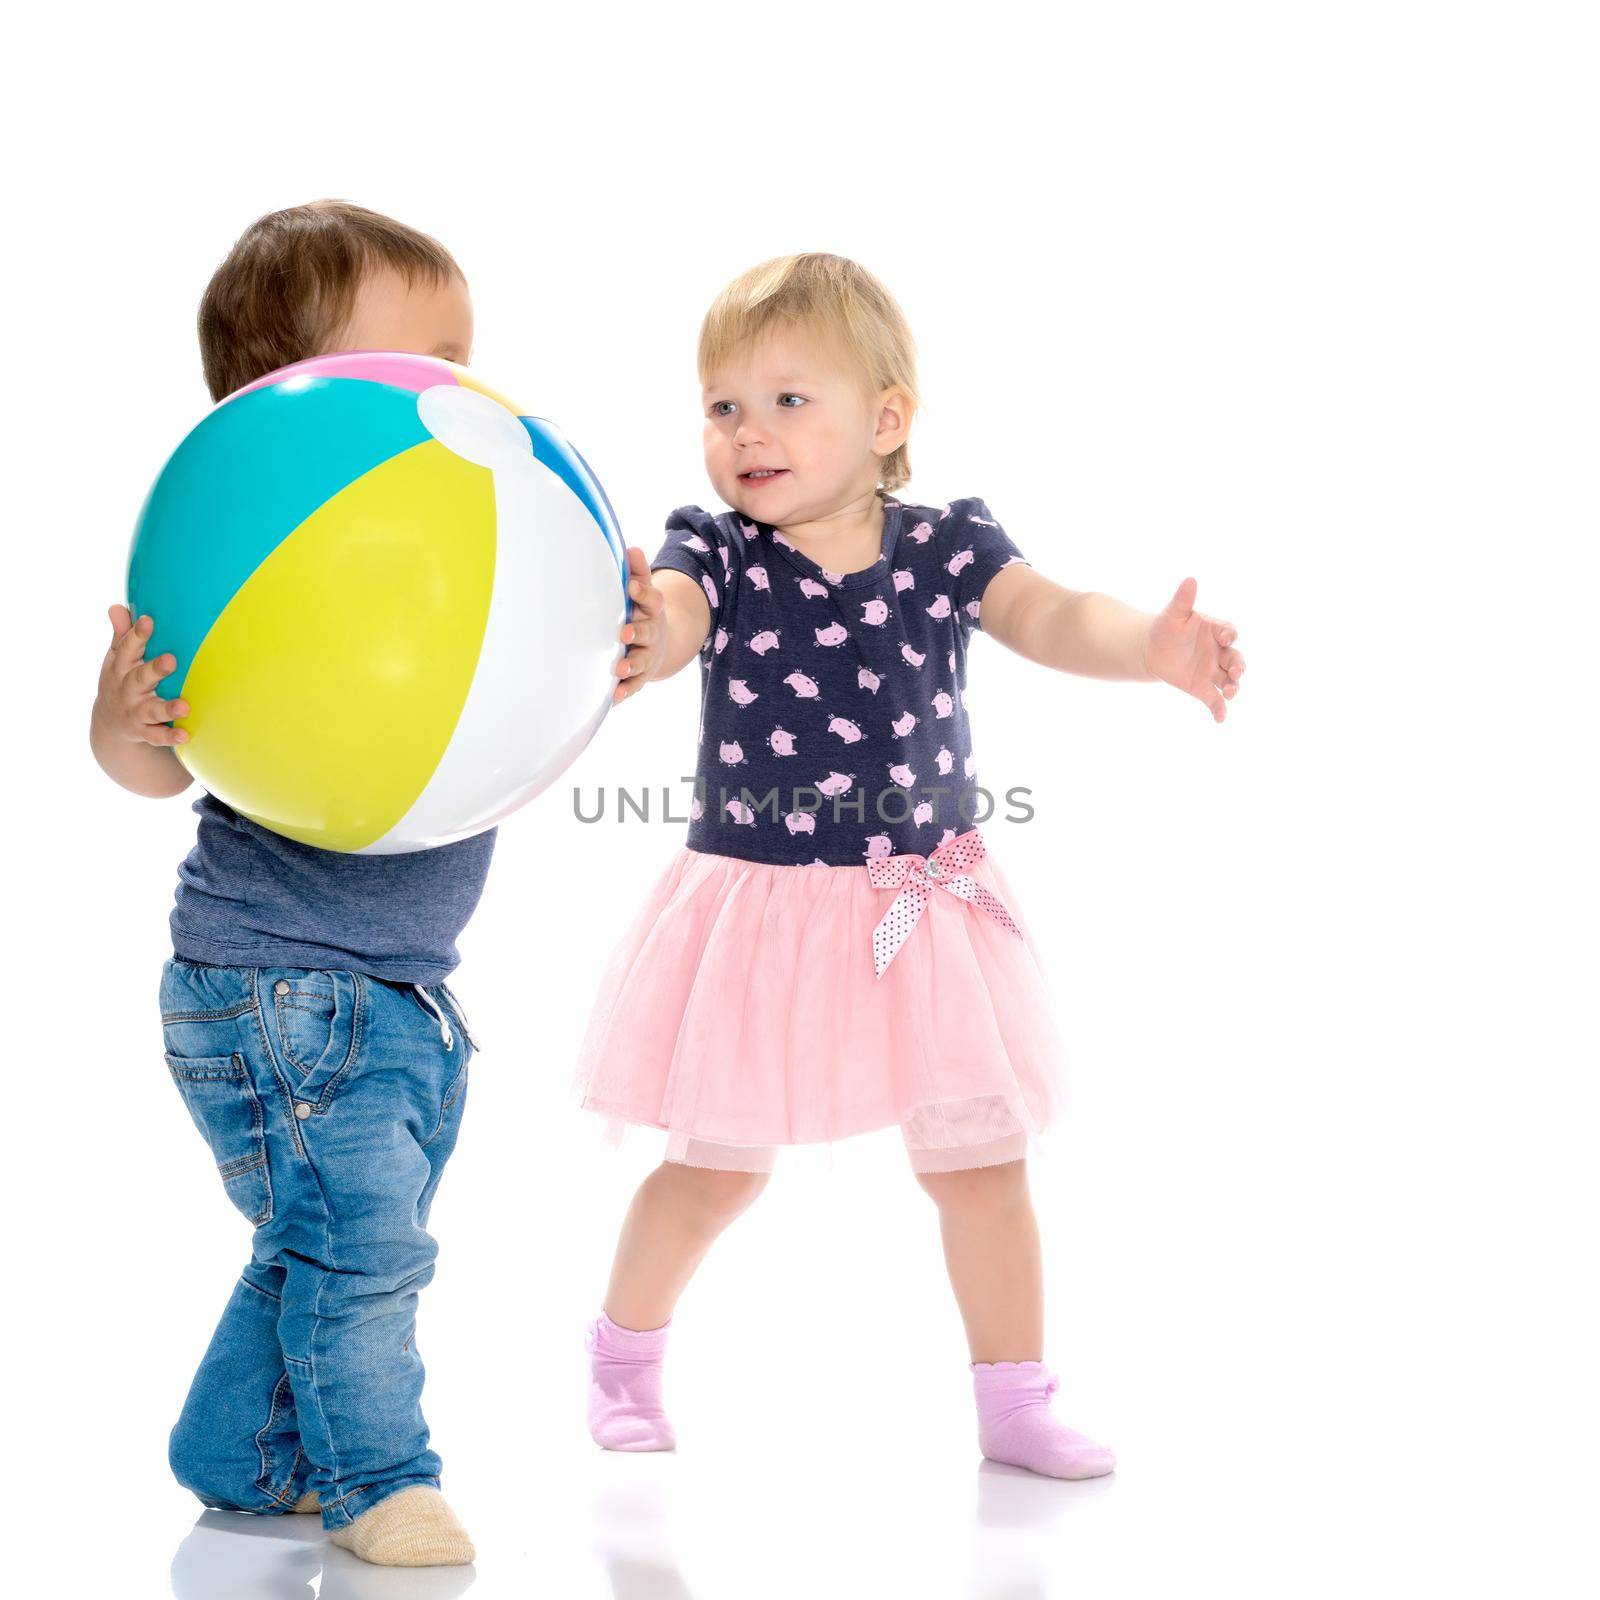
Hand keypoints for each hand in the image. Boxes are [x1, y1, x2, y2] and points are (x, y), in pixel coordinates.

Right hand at [93, 605, 190, 746]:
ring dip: (167, 708)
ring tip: (184, 706)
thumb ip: (121, 635)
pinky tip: (185, 734)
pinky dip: (170, 736)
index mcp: (121, 668)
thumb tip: (117, 607)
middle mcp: (127, 690)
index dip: (137, 635)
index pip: (127, 649)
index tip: (148, 621)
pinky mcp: (144, 732)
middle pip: (140, 678)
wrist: (110, 726)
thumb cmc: (121, 682)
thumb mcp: (116, 660)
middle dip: (154, 669)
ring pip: (150, 710)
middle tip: (171, 660)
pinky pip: (157, 736)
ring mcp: (135, 712)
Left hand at [612, 548, 667, 704]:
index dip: (643, 593)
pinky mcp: (642, 675)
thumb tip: (631, 549)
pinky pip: (635, 685)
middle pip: (648, 632)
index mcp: (652, 610)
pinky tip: (615, 696)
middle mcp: (653, 633)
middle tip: (624, 634)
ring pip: (642, 661)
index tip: (631, 586)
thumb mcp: (642, 591)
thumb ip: (636, 573)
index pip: (652, 599)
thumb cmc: (641, 612)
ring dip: (632, 665)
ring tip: (620, 669)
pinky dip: (626, 690)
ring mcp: (649, 655)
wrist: (660, 645)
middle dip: (637, 633)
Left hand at [1143, 579, 1245, 722]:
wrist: (1152, 649)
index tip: (1225, 638)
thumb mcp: (1172, 614)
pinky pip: (1215, 700)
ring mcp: (1212, 671)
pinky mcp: (1202, 688)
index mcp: (1215, 631)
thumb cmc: (1166, 627)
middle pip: (1236, 659)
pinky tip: (1220, 719)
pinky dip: (1219, 709)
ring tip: (1231, 692)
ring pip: (1230, 680)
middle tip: (1236, 671)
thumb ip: (1183, 599)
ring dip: (1234, 687)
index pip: (1229, 632)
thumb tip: (1190, 579)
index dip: (1229, 635)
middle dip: (1239, 666)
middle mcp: (1219, 652)